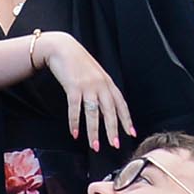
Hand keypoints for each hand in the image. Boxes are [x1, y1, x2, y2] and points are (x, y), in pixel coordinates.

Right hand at [36, 32, 134, 151]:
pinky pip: (75, 108)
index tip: (131, 133)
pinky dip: (75, 122)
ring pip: (93, 113)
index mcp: (108, 83)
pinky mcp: (73, 87)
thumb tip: (104, 115)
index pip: (121, 104)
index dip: (126, 119)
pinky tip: (75, 133)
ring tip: (95, 146)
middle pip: (109, 111)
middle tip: (114, 145)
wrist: (63, 48)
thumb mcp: (95, 77)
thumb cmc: (79, 63)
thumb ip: (101, 94)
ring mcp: (87, 86)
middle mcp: (100, 85)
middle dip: (113, 130)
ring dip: (94, 132)